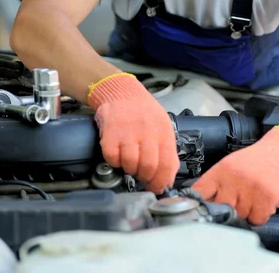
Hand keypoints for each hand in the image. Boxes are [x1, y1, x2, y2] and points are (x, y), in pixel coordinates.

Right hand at [88, 73, 179, 193]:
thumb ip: (167, 148)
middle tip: (142, 175)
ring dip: (130, 169)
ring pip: (130, 165)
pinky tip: (118, 154)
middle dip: (145, 177)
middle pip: (148, 167)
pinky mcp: (110, 133)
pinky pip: (112, 158)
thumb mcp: (162, 125)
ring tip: (130, 162)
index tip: (157, 187)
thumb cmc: (143, 111)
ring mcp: (128, 132)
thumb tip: (168, 176)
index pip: (167, 164)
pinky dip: (115, 162)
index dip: (162, 182)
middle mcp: (147, 131)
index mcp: (163, 131)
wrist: (122, 91)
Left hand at [192, 125, 278, 224]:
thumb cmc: (257, 159)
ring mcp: (251, 189)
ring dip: (247, 212)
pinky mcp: (267, 197)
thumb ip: (217, 183)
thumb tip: (201, 203)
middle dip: (227, 210)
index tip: (195, 212)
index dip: (195, 204)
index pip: (200, 191)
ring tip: (254, 197)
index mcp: (222, 170)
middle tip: (236, 202)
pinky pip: (257, 219)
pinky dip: (261, 215)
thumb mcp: (231, 165)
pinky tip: (263, 202)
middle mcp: (234, 179)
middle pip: (220, 209)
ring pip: (241, 217)